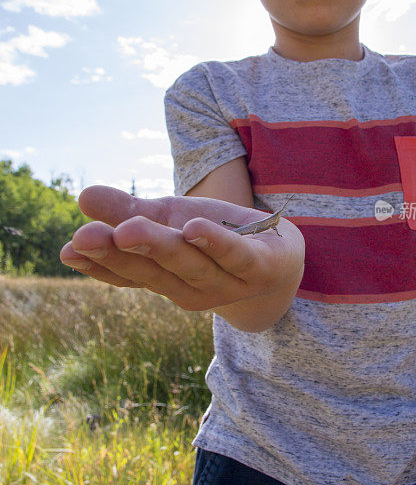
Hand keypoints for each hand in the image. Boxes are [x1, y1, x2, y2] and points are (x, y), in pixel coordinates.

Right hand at [60, 185, 304, 310]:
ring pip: (189, 264)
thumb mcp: (170, 219)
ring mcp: (227, 282)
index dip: (98, 263)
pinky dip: (216, 244)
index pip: (127, 273)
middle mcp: (192, 288)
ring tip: (130, 229)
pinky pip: (236, 256)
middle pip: (152, 270)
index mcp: (165, 278)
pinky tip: (195, 228)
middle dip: (118, 253)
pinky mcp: (261, 267)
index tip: (68, 249)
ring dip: (159, 246)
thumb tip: (82, 196)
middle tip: (85, 237)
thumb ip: (128, 211)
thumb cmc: (215, 237)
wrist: (280, 257)